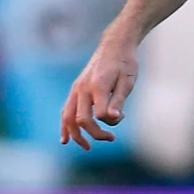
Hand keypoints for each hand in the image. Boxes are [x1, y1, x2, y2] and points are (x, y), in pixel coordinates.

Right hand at [60, 33, 138, 150]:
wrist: (114, 46)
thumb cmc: (125, 63)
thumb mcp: (128, 81)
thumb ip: (119, 100)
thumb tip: (113, 119)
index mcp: (98, 86)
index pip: (100, 114)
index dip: (112, 122)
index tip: (122, 116)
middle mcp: (82, 88)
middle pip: (81, 119)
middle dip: (95, 133)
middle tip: (111, 138)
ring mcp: (76, 89)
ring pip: (68, 117)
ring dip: (76, 134)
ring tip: (86, 147)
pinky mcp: (75, 90)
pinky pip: (66, 111)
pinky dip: (65, 126)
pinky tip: (65, 139)